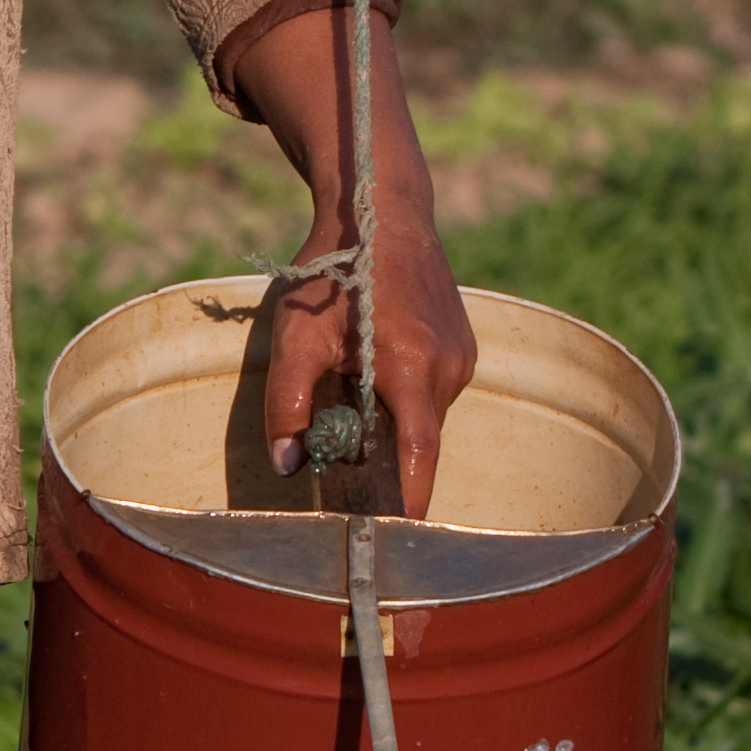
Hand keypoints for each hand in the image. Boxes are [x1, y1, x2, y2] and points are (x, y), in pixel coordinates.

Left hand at [228, 3, 477, 519]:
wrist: (380, 209)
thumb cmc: (333, 272)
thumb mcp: (296, 337)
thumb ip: (286, 405)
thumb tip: (288, 467)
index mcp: (414, 368)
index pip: (420, 461)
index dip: (406, 507)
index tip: (390, 542)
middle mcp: (451, 368)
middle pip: (418, 444)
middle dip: (382, 460)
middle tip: (337, 462)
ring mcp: (463, 357)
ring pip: (423, 421)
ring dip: (388, 424)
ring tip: (347, 391)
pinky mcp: (463, 348)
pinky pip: (430, 396)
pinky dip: (400, 401)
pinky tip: (369, 370)